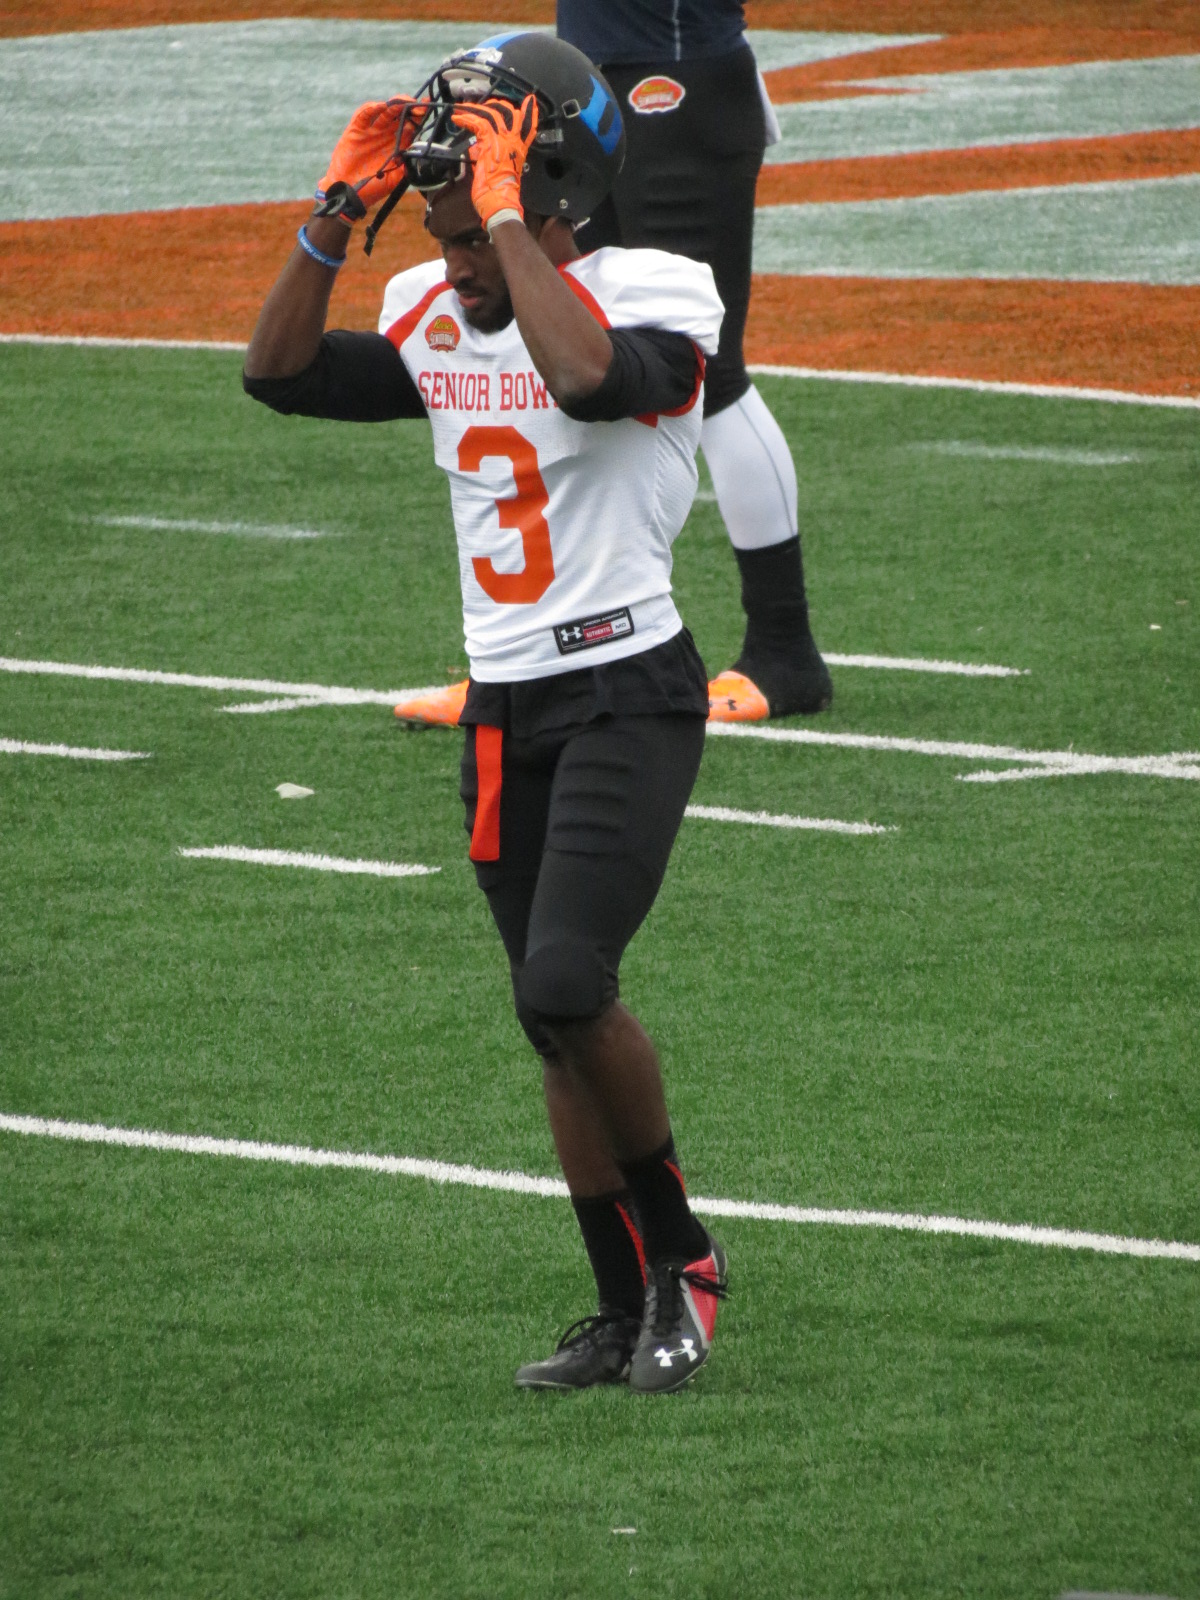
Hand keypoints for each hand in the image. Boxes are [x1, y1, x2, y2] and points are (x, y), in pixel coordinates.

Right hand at [316, 98, 425, 215]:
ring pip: (385, 111)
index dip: (419, 116)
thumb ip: (405, 168)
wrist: (348, 192)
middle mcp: (386, 134)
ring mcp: (372, 130)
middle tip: (419, 106)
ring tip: (404, 103)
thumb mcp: (393, 181)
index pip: (411, 125)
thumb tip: (417, 157)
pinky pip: (364, 114)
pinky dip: (372, 108)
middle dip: (410, 107)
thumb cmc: (371, 188)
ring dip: (395, 104)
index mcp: (398, 145)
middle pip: (400, 114)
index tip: (428, 108)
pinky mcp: (356, 129)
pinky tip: (381, 106)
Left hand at [451, 94, 538, 228]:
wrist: (499, 203)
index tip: (531, 100)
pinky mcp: (490, 143)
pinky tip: (457, 118)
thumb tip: (476, 146)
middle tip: (483, 104)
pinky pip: (478, 123)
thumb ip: (487, 155)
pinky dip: (466, 118)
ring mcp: (503, 141)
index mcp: (518, 150)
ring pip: (492, 114)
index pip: (528, 126)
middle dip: (496, 105)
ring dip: (475, 109)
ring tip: (463, 109)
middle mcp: (513, 142)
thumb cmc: (498, 195)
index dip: (531, 112)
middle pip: (509, 113)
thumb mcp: (496, 171)